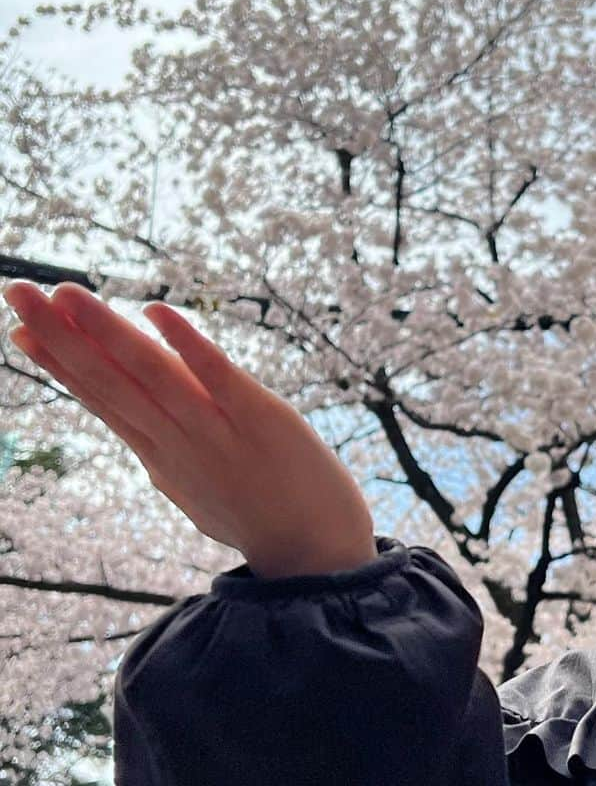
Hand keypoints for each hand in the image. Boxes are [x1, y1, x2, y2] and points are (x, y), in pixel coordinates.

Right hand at [3, 280, 377, 578]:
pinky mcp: (262, 418)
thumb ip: (165, 447)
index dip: (59, 364)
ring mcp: (216, 430)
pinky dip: (185, 343)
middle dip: (60, 336)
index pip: (101, 399)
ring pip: (151, 375)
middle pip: (110, 381)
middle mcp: (176, 441)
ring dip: (107, 331)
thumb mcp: (194, 483)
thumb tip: (136, 424)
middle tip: (17, 292)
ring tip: (66, 294)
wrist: (315, 555)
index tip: (17, 330)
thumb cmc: (257, 512)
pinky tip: (155, 310)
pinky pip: (217, 376)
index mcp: (159, 453)